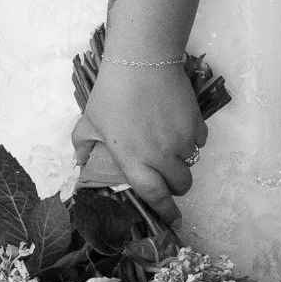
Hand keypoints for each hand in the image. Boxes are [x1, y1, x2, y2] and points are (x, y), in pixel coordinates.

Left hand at [74, 61, 208, 224]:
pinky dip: (192, 139)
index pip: (155, 196)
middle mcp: (161, 156)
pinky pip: (199, 140)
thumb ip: (83, 144)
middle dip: (176, 186)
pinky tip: (178, 125)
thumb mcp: (89, 120)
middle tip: (168, 176)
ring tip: (168, 144)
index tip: (173, 221)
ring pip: (191, 162)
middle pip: (181, 184)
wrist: (142, 60)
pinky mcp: (196, 123)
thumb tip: (80, 162)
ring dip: (182, 160)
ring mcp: (181, 140)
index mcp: (134, 160)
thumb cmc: (112, 92)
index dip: (166, 212)